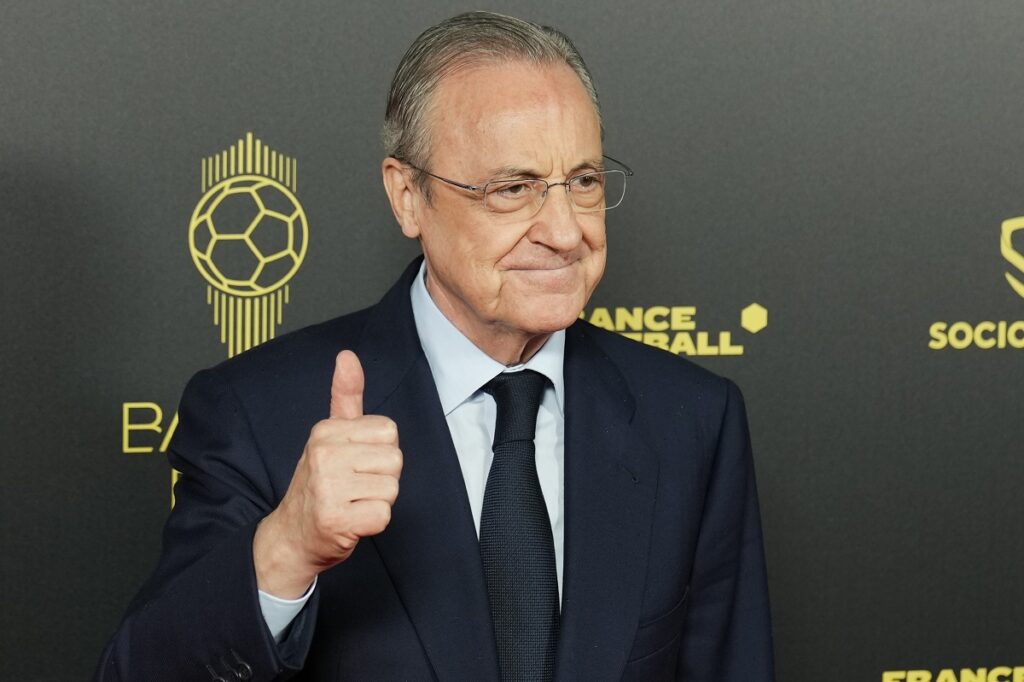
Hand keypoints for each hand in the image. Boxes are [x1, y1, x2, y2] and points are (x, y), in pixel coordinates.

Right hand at [253, 350, 402, 597]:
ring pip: (391, 489)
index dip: (380, 452)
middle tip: (354, 488)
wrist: (291, 537)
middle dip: (382, 478)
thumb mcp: (330, 436)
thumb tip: (348, 356)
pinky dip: (372, 524)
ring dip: (377, 502)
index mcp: (326, 431)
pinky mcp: (335, 520)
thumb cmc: (320, 485)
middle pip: (395, 460)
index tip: (356, 465)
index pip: (389, 431)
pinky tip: (350, 522)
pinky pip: (383, 516)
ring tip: (351, 504)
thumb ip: (346, 397)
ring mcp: (327, 488)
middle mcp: (323, 455)